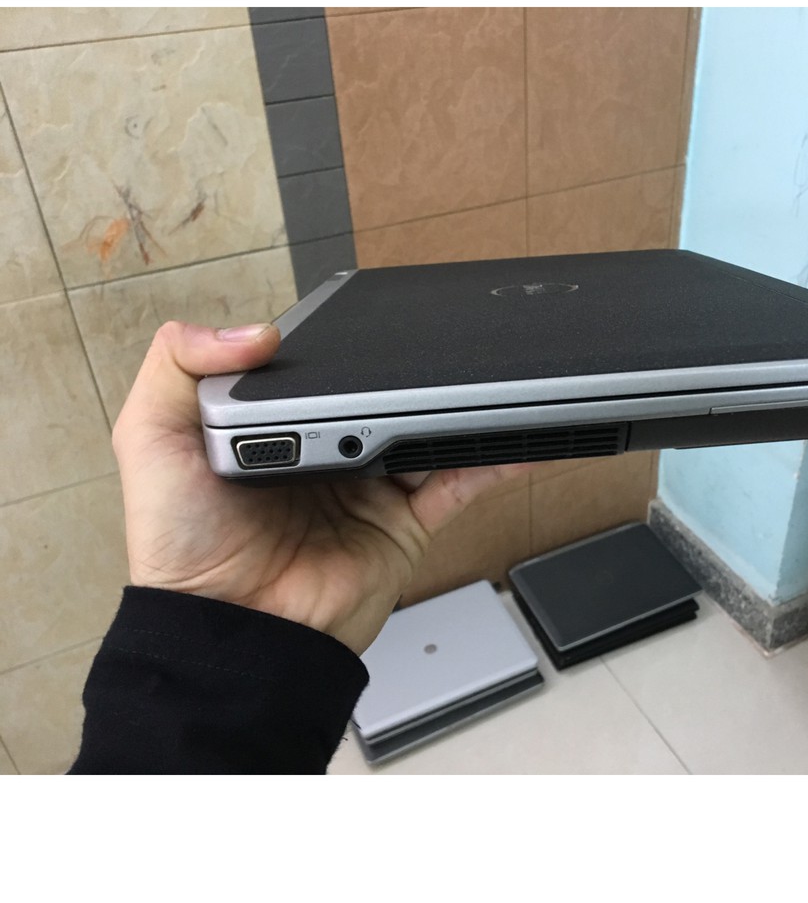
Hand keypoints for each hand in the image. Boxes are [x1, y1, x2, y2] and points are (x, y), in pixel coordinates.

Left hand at [112, 321, 529, 653]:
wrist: (232, 632)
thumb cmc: (185, 548)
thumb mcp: (150, 439)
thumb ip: (180, 366)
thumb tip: (256, 330)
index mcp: (277, 426)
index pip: (322, 370)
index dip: (347, 345)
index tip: (374, 317)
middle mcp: (329, 451)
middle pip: (384, 397)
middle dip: (413, 371)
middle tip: (442, 343)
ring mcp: (372, 487)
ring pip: (429, 432)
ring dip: (460, 405)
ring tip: (490, 375)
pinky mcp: (404, 523)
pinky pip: (458, 482)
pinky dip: (493, 458)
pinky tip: (515, 434)